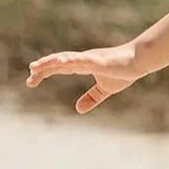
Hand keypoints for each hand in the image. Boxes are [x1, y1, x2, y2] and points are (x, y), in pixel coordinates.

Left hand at [25, 42, 142, 112]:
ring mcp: (90, 59)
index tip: (30, 80)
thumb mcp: (105, 89)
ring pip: (66, 59)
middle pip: (58, 62)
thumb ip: (92, 98)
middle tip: (29, 77)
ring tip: (36, 66)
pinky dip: (71, 60)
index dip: (44, 72)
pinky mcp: (99, 60)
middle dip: (42, 69)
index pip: (59, 67)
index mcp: (82, 65)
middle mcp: (83, 60)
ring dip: (50, 62)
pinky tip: (61, 61)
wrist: (140, 60)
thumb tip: (78, 110)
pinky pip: (82, 60)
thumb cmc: (124, 71)